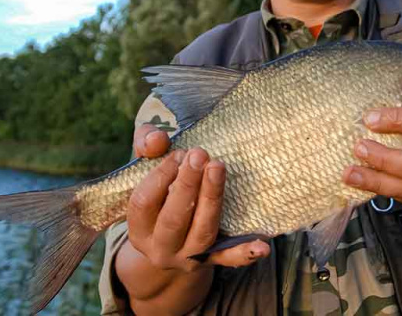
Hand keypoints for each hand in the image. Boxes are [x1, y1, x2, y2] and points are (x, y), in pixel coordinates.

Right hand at [126, 124, 270, 273]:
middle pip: (173, 220)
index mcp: (138, 228)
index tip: (178, 153)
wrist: (173, 239)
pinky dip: (246, 252)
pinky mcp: (214, 260)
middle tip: (200, 154)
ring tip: (218, 167)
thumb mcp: (147, 167)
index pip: (144, 202)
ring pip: (202, 233)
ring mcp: (188, 258)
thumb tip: (156, 140)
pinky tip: (262, 246)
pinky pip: (230, 259)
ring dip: (212, 199)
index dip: (160, 175)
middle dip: (187, 185)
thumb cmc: (161, 191)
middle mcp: (160, 248)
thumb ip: (146, 144)